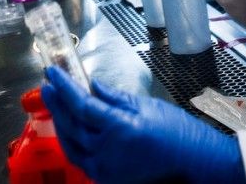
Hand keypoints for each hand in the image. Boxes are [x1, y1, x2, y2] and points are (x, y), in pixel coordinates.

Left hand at [41, 66, 245, 183]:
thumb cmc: (179, 134)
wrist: (197, 165)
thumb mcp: (148, 107)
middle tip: (49, 86)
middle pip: (71, 125)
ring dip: (61, 124)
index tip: (53, 73)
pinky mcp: (108, 179)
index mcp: (118, 128)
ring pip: (71, 145)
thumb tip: (93, 86)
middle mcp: (107, 152)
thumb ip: (115, 97)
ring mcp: (106, 169)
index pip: (80, 104)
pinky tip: (71, 130)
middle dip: (57, 103)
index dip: (64, 86)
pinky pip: (82, 160)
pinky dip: (73, 143)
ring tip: (56, 105)